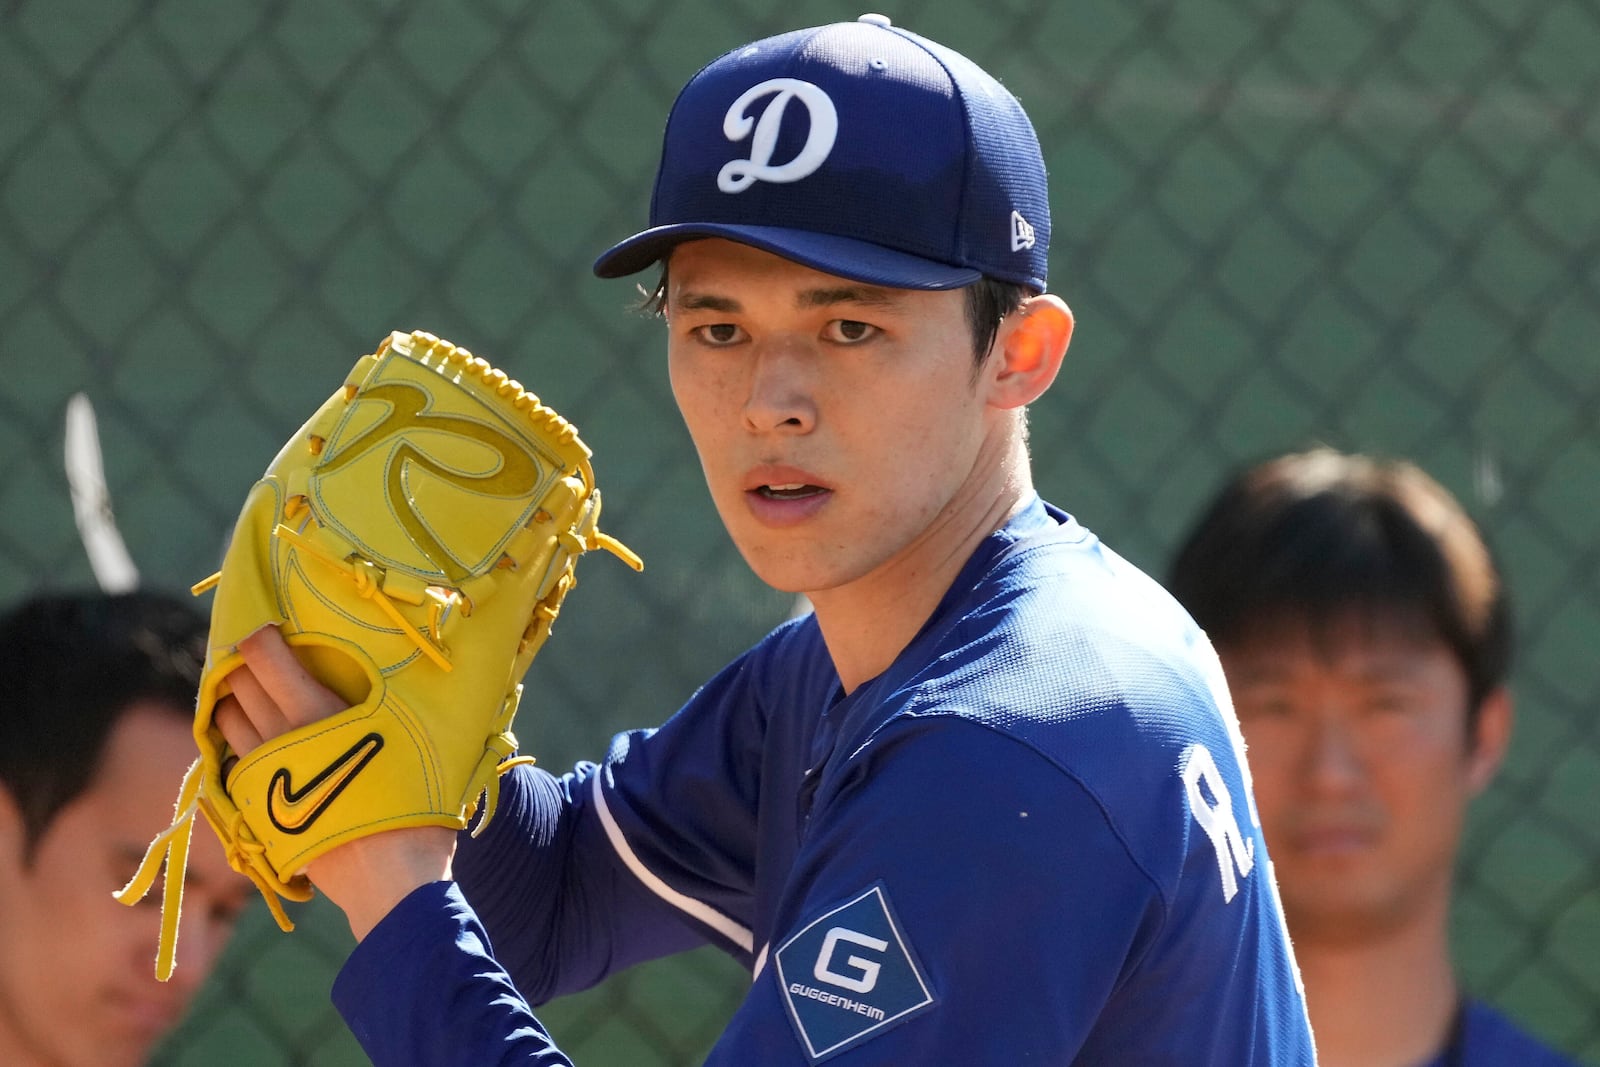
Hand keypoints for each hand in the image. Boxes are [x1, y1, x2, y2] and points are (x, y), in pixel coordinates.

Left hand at [215, 626, 456, 940]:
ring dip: (232, 699)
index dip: (258, 633)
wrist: (389, 882)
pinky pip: (230, 760)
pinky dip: (233, 740)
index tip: (265, 622)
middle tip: (258, 651)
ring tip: (250, 690)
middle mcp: (279, 738)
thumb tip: (417, 670)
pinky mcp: (254, 807)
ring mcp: (261, 775)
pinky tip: (252, 737)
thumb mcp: (418, 738)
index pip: (265, 657)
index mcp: (316, 714)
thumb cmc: (415, 805)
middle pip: (238, 683)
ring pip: (226, 719)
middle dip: (242, 662)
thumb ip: (401, 700)